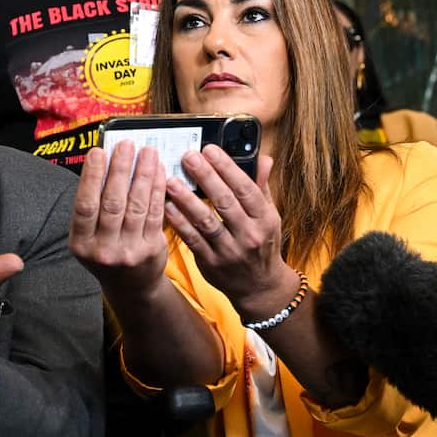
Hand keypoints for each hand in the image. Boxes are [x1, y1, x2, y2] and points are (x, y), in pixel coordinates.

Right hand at [69, 142, 168, 304]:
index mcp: (81, 243)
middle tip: (126, 145)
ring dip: (143, 175)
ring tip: (147, 151)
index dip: (91, 177)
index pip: (84, 206)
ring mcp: (129, 252)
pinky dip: (156, 189)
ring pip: (136, 206)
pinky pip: (155, 213)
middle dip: (120, 170)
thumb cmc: (105, 249)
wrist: (130, 286)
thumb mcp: (88, 235)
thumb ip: (92, 205)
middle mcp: (103, 250)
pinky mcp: (152, 250)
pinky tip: (159, 171)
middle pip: (112, 203)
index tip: (97, 152)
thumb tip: (103, 162)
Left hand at [163, 146, 298, 315]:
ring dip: (186, 199)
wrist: (260, 287)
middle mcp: (249, 234)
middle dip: (205, 177)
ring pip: (206, 221)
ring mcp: (230, 251)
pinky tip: (167, 206)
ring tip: (170, 180)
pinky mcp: (211, 263)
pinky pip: (192, 239)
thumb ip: (262, 187)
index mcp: (265, 218)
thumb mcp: (269, 216)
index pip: (246, 188)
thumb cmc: (262, 242)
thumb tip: (263, 157)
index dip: (227, 167)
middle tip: (187, 156)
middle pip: (224, 202)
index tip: (210, 149)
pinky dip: (179, 222)